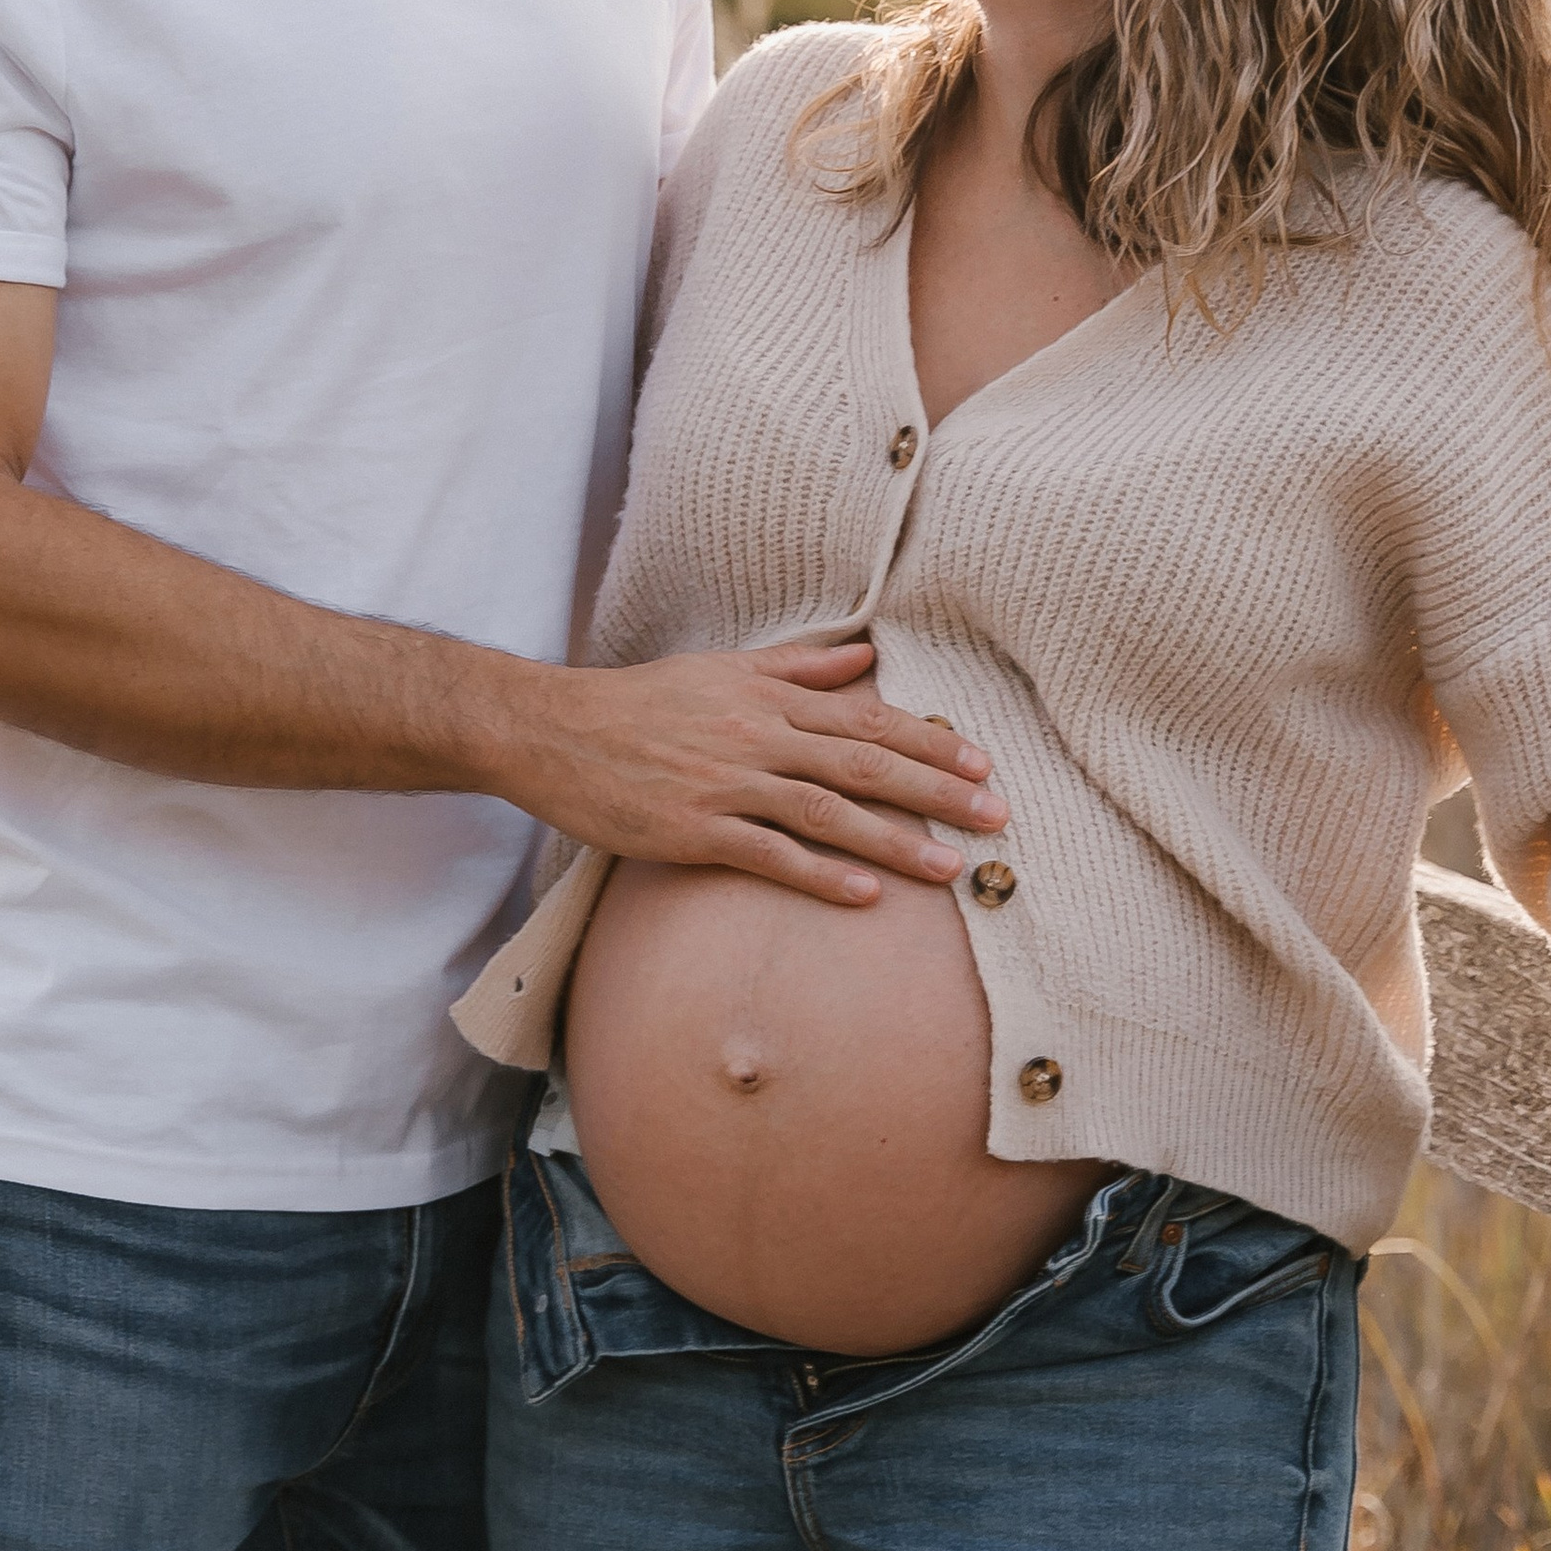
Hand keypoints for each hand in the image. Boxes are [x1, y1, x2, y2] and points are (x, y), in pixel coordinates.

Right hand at [506, 637, 1006, 905]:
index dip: (928, 741)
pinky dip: (819, 875)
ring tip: (950, 868)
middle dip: (935, 791)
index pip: (866, 717)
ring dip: (895, 841)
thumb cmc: (640, 701)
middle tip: (996, 817)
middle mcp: (756, 737)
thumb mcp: (721, 669)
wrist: (554, 731)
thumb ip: (798, 666)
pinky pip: (768, 855)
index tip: (980, 764)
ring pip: (827, 812)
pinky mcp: (693, 830)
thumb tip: (865, 655)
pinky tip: (864, 896)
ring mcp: (726, 784)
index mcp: (768, 698)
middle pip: (863, 762)